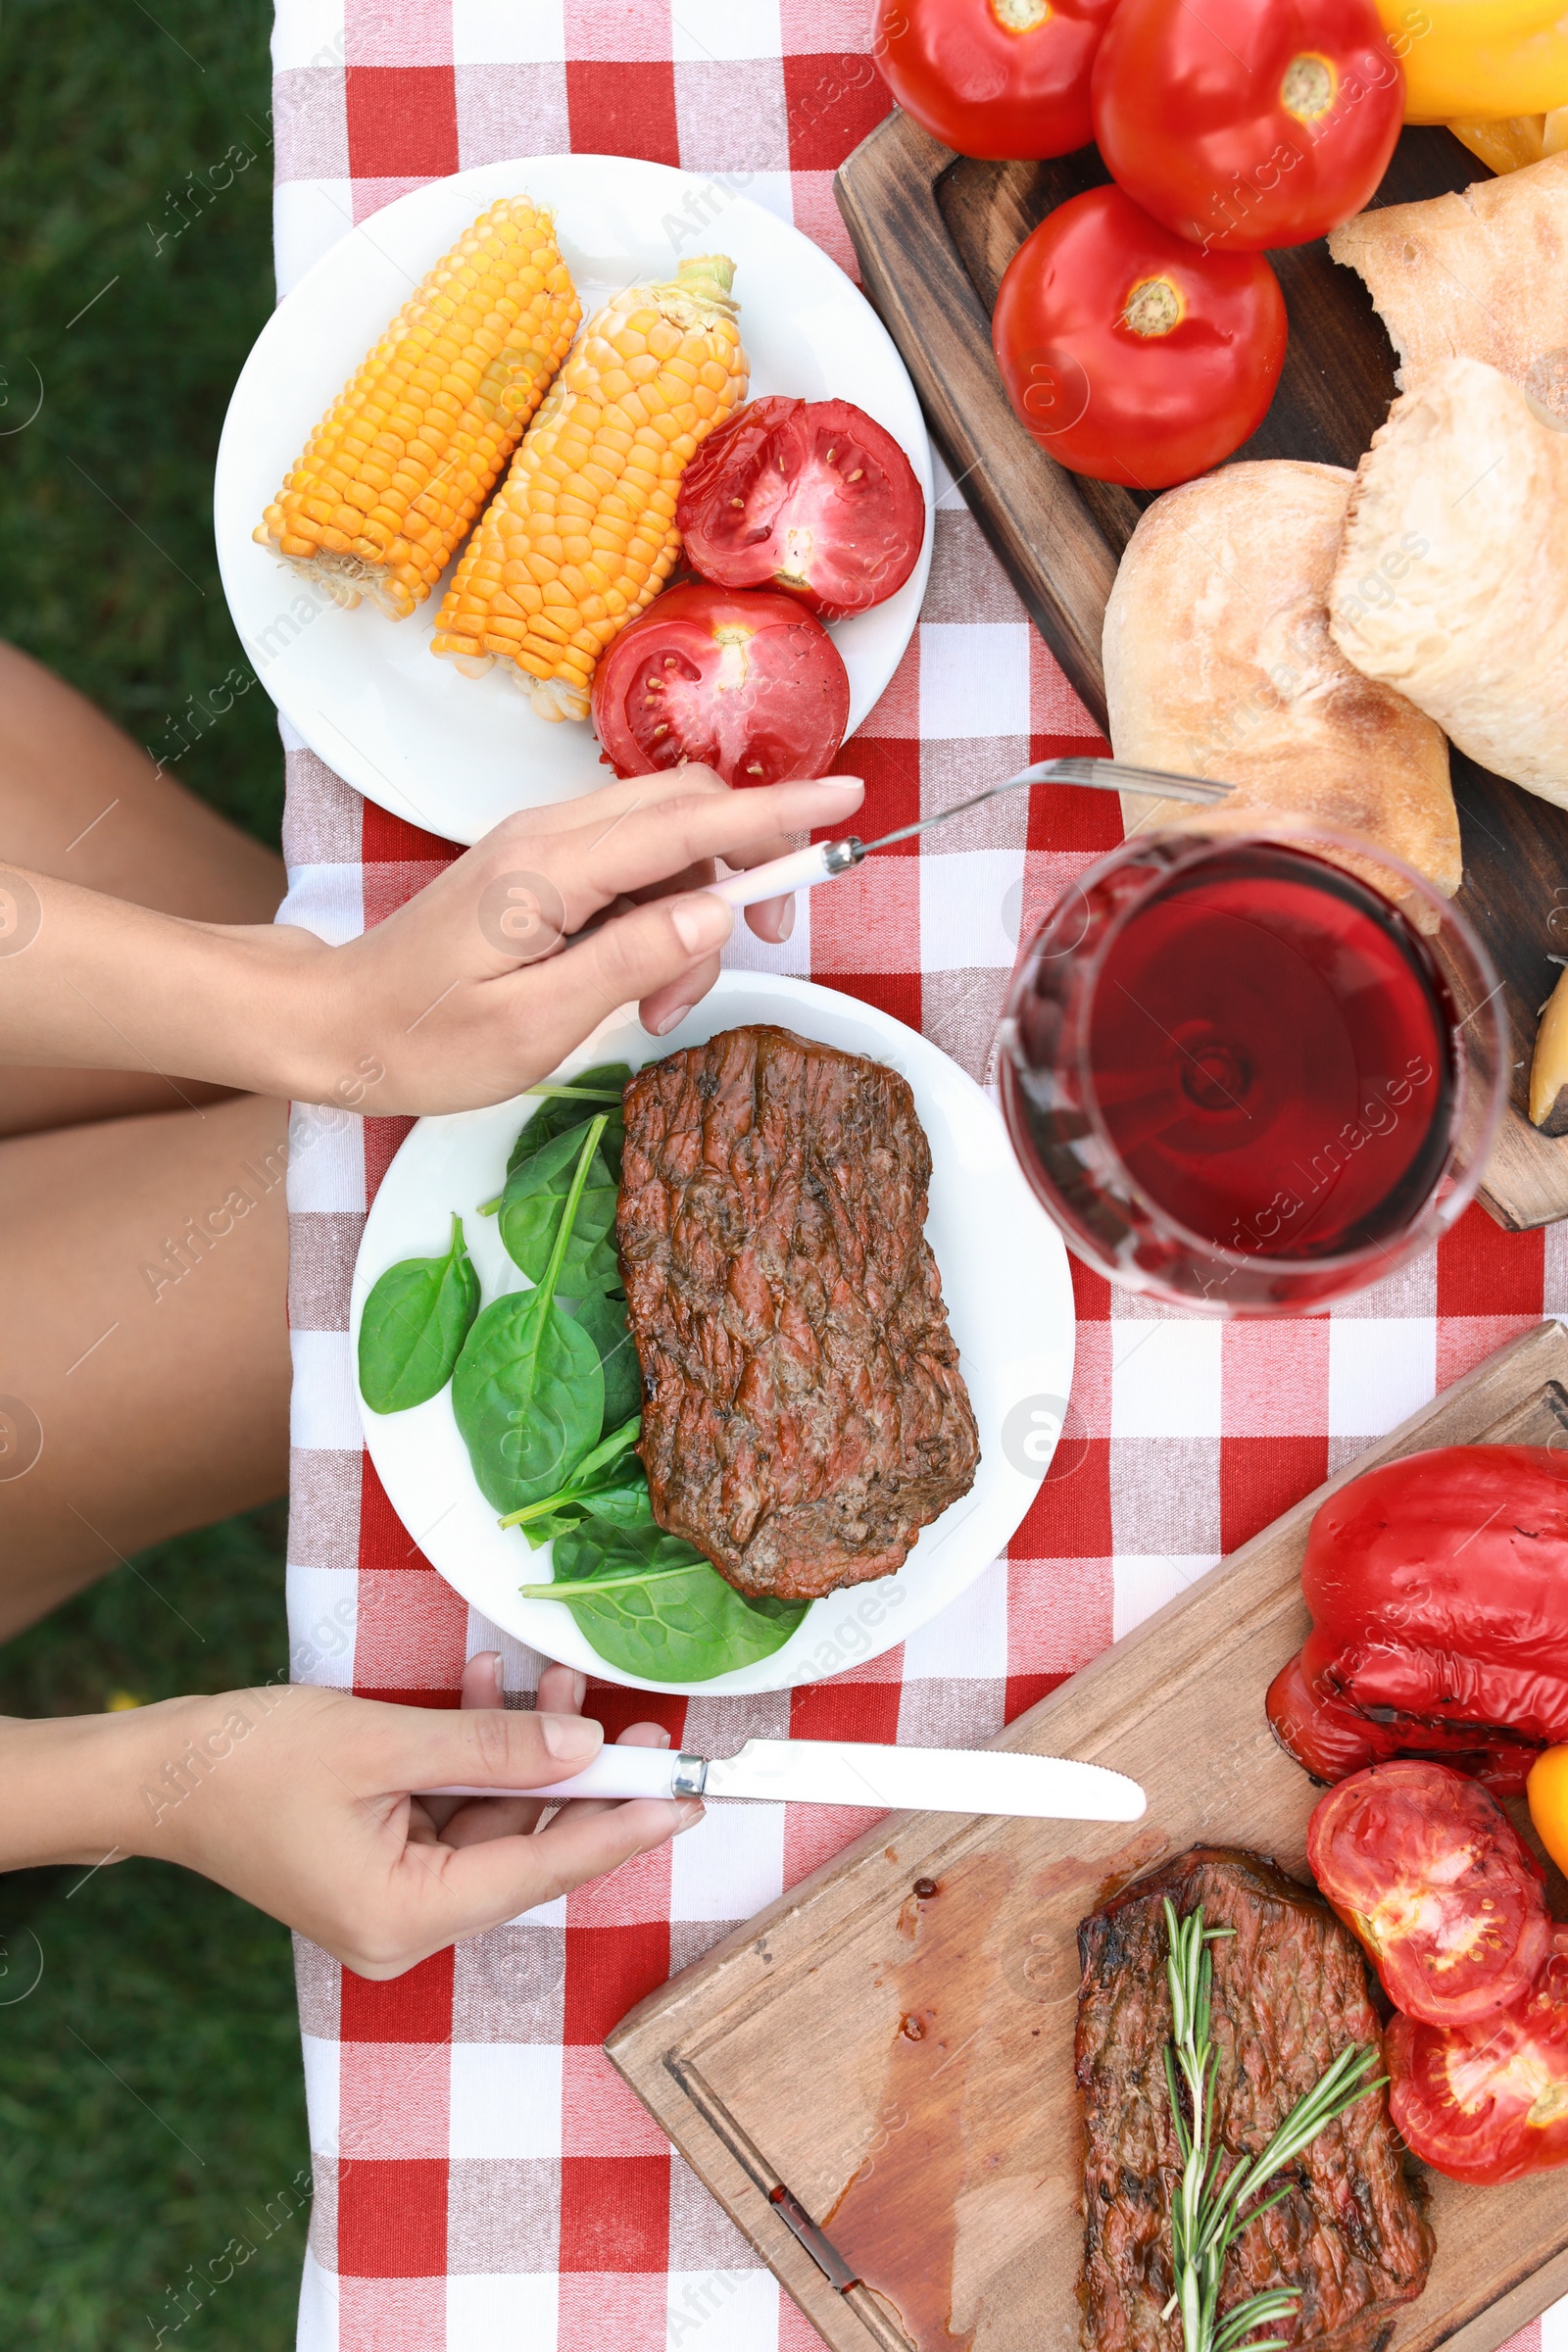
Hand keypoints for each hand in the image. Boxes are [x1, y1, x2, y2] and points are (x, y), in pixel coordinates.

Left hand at [0, 766, 865, 1115]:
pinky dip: (659, 914)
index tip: (849, 797)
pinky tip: (640, 980)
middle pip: (687, 810)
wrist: (333, 1025)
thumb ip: (631, 961)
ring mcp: (541, 844)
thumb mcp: (535, 1024)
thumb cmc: (424, 1041)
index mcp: (552, 870)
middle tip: (760, 950)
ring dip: (695, 911)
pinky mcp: (537, 867)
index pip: (690, 823)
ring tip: (663, 1004)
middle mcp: (549, 835)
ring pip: (664, 841)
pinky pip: (629, 864)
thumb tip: (715, 914)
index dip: (778, 812)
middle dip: (746, 869)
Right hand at [0, 1659, 697, 1977]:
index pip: (542, 1871)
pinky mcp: (379, 1864)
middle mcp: (406, 1925)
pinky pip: (454, 1812)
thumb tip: (587, 1743)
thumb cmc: (251, 1761)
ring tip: (553, 1676)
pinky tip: (487, 1688)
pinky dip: (476, 1756)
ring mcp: (392, 1898)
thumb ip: (493, 1748)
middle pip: (526, 1850)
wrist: (157, 1770)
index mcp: (406, 1918)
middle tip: (640, 1720)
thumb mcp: (385, 1742)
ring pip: (495, 1823)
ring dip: (525, 1751)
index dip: (622, 1828)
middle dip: (578, 1777)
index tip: (690, 1797)